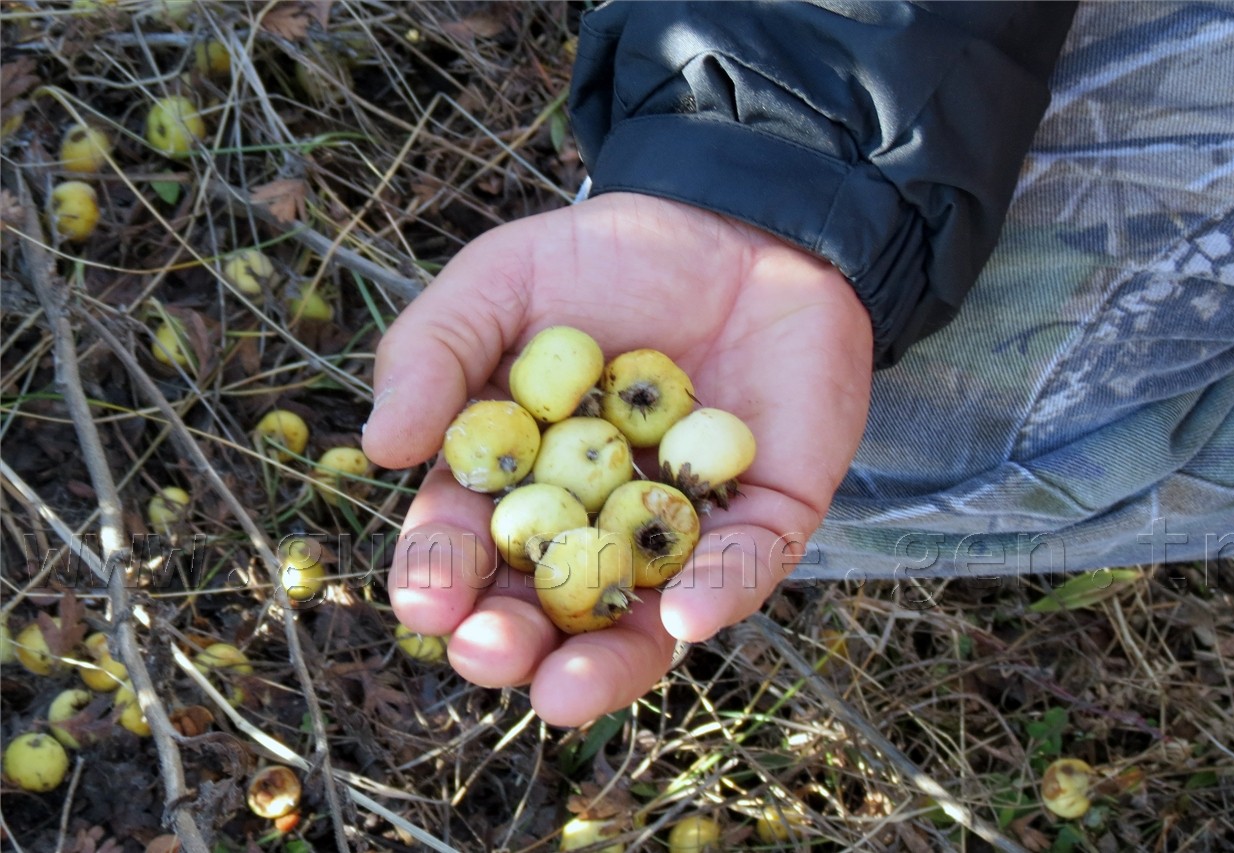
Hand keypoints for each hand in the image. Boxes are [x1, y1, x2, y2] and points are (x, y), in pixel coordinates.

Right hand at [363, 192, 872, 725]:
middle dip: (511, 639)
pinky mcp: (766, 514)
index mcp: (521, 476)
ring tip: (562, 694)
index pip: (471, 542)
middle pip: (547, 603)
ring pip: (642, 619)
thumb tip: (378, 447)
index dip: (442, 575)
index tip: (425, 600)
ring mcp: (682, 525)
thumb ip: (435, 353)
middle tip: (488, 653)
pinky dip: (718, 593)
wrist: (738, 222)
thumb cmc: (609, 257)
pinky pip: (745, 566)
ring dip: (604, 663)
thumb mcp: (500, 283)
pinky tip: (683, 617)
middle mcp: (596, 520)